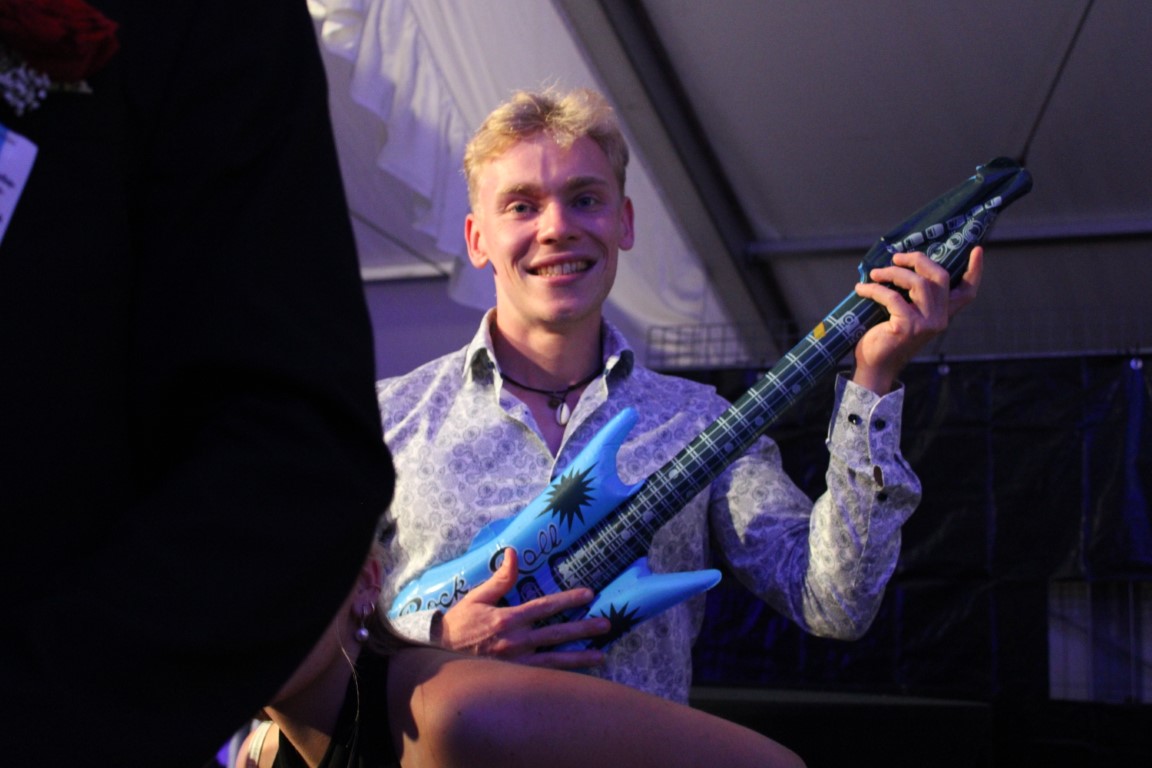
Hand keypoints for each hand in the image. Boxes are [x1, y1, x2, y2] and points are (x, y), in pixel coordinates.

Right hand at [435, 548, 609, 669]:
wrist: (438, 654)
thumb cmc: (459, 624)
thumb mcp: (477, 597)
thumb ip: (500, 578)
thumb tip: (513, 552)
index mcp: (507, 619)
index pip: (544, 607)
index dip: (568, 599)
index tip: (589, 595)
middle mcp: (515, 642)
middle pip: (556, 634)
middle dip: (583, 629)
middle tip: (606, 624)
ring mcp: (516, 663)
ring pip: (554, 660)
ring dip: (579, 657)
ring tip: (601, 655)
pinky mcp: (513, 678)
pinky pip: (542, 677)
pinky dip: (561, 676)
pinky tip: (578, 676)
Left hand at [851, 246, 983, 393]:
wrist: (875, 366)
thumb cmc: (887, 338)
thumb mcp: (907, 315)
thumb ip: (914, 297)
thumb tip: (899, 265)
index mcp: (943, 314)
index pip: (967, 292)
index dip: (975, 271)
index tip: (977, 250)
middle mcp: (940, 319)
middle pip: (940, 277)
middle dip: (918, 260)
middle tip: (896, 257)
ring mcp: (926, 324)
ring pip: (918, 283)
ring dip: (893, 273)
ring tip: (875, 274)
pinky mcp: (908, 327)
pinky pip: (892, 297)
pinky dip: (875, 289)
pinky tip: (862, 289)